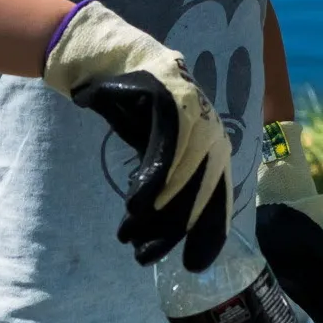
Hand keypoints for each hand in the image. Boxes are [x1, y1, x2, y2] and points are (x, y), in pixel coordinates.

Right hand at [43, 1, 231, 270]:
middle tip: (146, 259)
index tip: (194, 266)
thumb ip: (167, 175)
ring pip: (184, 175)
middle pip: (201, 192)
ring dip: (157, 214)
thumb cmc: (128, 105)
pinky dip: (153, 181)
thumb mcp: (151, 144)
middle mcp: (210, 128)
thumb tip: (168, 226)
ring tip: (131, 237)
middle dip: (174, 232)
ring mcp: (193, 112)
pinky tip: (136, 205)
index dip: (207, 233)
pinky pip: (166, 148)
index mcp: (212, 141)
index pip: (218, 196)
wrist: (104, 57)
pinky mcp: (170, 99)